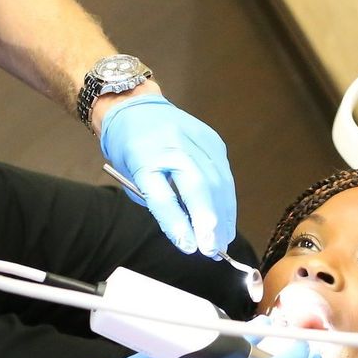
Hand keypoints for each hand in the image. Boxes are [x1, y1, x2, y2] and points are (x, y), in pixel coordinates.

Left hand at [98, 94, 237, 257]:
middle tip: (212, 249)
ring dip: (224, 214)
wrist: (137, 107)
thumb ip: (159, 203)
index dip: (177, 222)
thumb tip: (187, 235)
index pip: (162, 194)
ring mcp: (197, 139)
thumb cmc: (131, 147)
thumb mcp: (133, 178)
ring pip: (218, 181)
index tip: (189, 247)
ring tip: (223, 240)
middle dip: (209, 222)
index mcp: (145, 155)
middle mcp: (173, 145)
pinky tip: (226, 217)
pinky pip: (224, 174)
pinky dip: (226, 199)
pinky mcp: (213, 140)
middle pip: (198, 186)